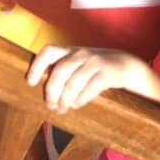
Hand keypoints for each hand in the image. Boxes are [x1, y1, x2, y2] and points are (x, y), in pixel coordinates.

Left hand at [26, 45, 144, 112]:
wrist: (128, 66)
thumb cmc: (98, 69)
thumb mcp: (80, 65)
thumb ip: (64, 72)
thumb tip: (42, 91)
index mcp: (71, 51)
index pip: (48, 51)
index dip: (37, 66)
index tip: (31, 82)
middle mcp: (81, 54)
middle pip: (59, 71)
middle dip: (52, 91)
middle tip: (51, 106)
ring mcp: (95, 62)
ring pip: (73, 82)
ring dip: (65, 99)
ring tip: (64, 108)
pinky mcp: (108, 72)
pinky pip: (89, 88)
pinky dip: (81, 99)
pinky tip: (78, 103)